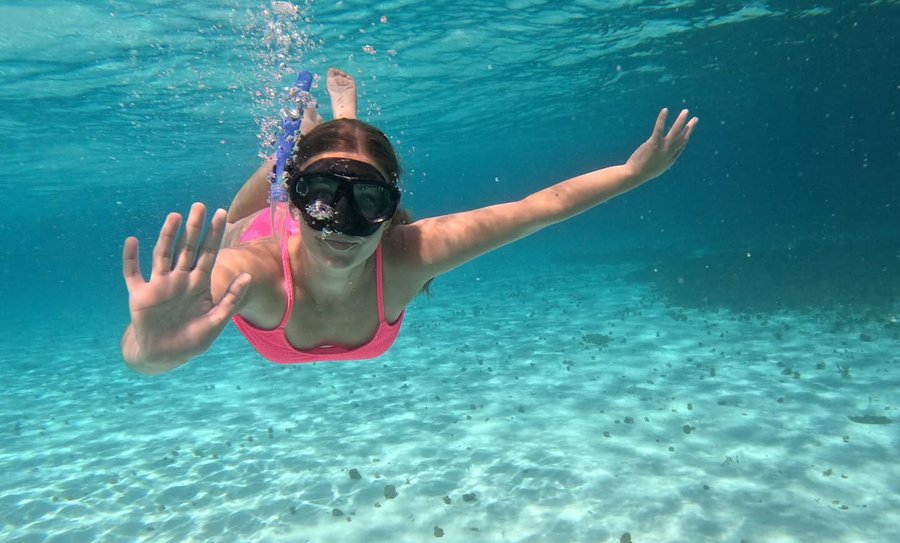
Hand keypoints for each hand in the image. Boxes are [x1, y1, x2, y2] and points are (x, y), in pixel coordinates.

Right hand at [122, 203, 250, 365]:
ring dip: (167, 236)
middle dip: (193, 228)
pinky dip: (130, 259)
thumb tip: (248, 275)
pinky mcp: (140, 295)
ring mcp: (159, 285)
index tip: (221, 213)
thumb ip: (231, 299)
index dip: (214, 234)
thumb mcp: (215, 321)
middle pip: (187, 248)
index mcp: (199, 284)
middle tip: (199, 206)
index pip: (208, 253)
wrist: (164, 356)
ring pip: (163, 255)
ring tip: (174, 217)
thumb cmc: (192, 340)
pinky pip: (133, 274)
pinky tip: (131, 242)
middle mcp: (179, 280)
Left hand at [625, 108, 697, 182]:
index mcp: (670, 159)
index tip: (689, 129)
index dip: (686, 137)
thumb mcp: (656, 169)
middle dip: (690, 127)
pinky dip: (662, 118)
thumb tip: (663, 158)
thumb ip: (662, 162)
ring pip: (675, 131)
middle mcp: (670, 152)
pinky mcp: (654, 143)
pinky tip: (665, 110)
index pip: (681, 146)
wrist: (635, 176)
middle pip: (683, 138)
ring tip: (685, 111)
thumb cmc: (643, 173)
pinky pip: (660, 128)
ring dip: (681, 120)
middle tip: (695, 119)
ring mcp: (663, 147)